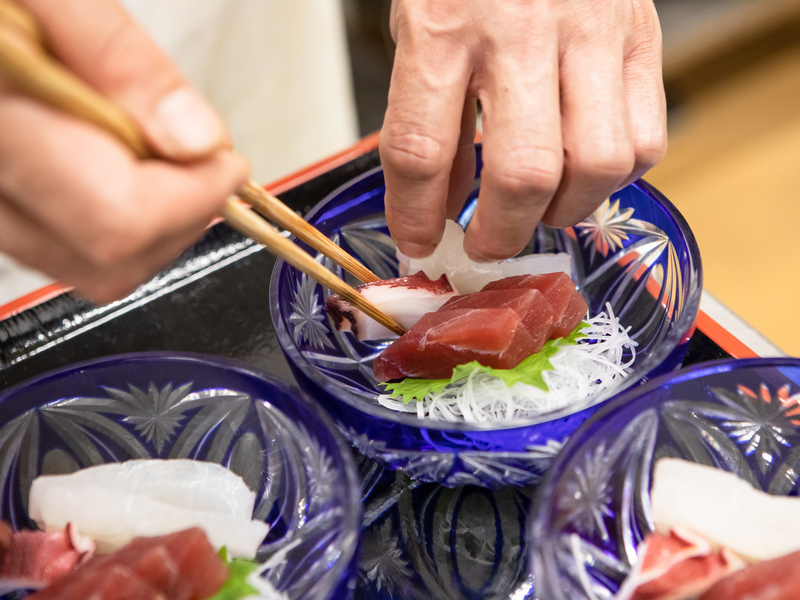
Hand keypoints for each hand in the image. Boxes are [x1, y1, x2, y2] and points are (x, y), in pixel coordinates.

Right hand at [0, 0, 247, 303]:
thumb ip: (118, 60)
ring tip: (150, 146)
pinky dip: (109, 217)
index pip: (120, 221)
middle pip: (110, 260)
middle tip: (201, 156)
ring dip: (151, 223)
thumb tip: (196, 139)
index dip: (194, 198)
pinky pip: (56, 244)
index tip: (226, 160)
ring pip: (86, 265)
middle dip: (182, 216)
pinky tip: (113, 160)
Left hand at [380, 0, 666, 260]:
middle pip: (520, 172)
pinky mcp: (642, 35)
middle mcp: (519, 30)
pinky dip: (615, 176)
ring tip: (538, 208)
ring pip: (595, 164)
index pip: (420, 152)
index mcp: (441, 26)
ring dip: (563, 209)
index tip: (419, 242)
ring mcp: (590, 31)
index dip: (415, 217)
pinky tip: (583, 167)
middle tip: (485, 244)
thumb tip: (444, 207)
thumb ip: (428, 119)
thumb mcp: (419, 31)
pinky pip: (644, 139)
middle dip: (498, 233)